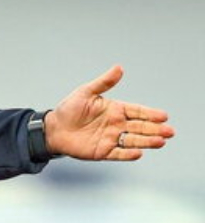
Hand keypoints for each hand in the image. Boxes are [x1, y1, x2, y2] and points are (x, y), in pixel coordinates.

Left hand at [45, 65, 173, 160]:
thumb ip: (104, 83)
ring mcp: (110, 138)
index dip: (150, 114)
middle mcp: (116, 125)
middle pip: (139, 127)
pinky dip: (127, 154)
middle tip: (169, 131)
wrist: (53, 128)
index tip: (163, 116)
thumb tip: (119, 68)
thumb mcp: (85, 92)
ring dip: (147, 141)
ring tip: (161, 141)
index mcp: (115, 110)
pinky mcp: (102, 151)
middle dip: (155, 129)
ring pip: (132, 140)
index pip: (137, 112)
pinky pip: (117, 154)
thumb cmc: (69, 109)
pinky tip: (138, 153)